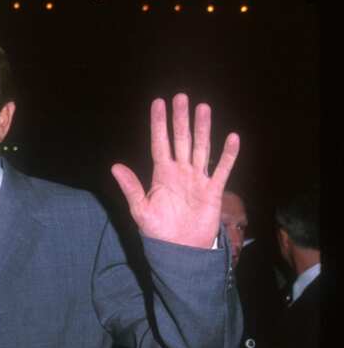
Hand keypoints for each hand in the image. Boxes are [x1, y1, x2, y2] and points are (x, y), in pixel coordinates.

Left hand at [111, 93, 239, 248]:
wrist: (179, 250)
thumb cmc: (158, 230)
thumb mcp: (140, 209)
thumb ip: (131, 187)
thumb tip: (115, 166)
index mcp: (161, 174)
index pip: (159, 143)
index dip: (159, 124)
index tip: (158, 103)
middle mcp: (180, 171)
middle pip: (181, 140)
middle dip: (180, 119)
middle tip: (181, 97)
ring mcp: (197, 179)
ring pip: (200, 148)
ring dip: (203, 129)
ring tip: (203, 107)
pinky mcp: (213, 191)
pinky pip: (222, 169)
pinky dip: (227, 155)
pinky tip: (232, 138)